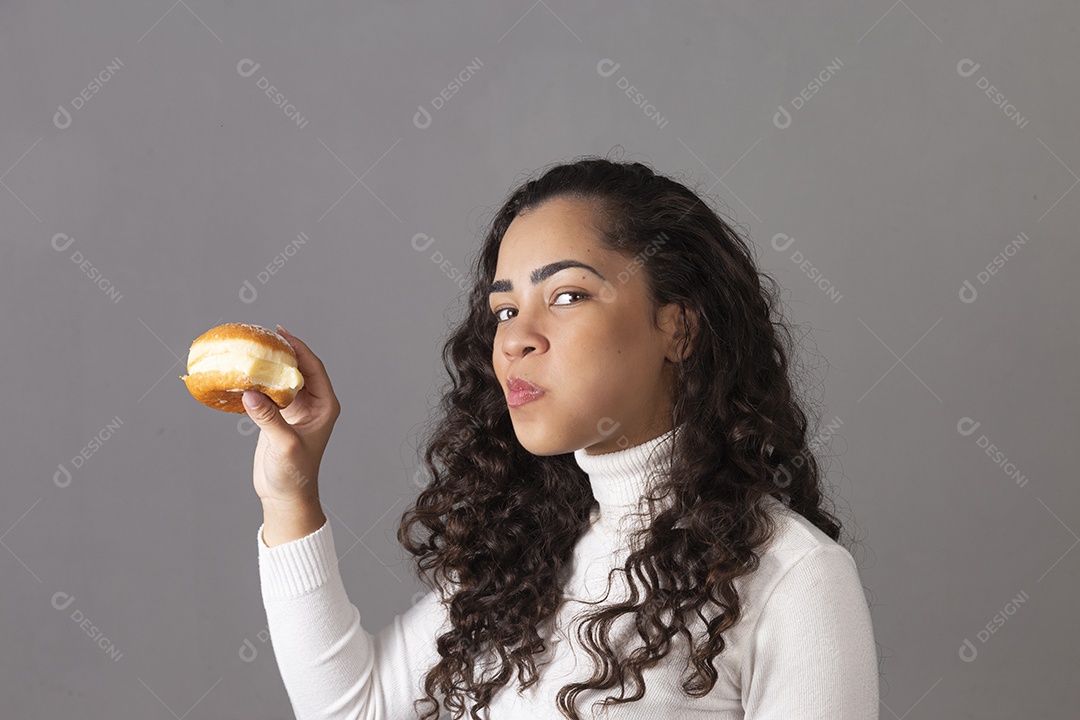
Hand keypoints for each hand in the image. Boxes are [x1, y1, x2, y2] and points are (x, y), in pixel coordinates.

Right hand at [242, 326, 340, 505]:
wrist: (285, 496)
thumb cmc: (295, 474)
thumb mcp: (284, 445)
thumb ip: (269, 418)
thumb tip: (250, 391)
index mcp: (325, 405)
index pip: (313, 368)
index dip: (298, 348)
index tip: (281, 333)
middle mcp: (313, 404)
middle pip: (298, 368)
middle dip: (282, 351)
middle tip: (262, 335)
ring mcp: (296, 409)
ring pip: (282, 378)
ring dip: (268, 365)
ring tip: (251, 348)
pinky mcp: (279, 416)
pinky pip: (269, 392)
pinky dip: (257, 382)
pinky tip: (242, 373)